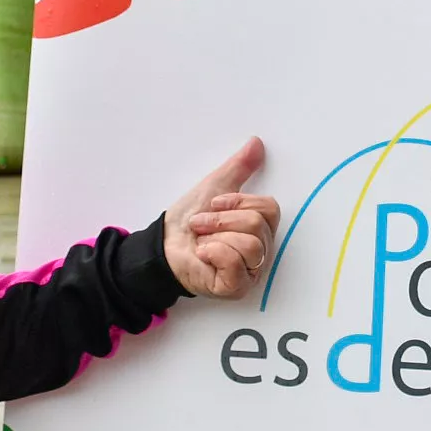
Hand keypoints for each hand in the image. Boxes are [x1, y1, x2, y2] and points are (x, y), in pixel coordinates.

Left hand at [163, 138, 280, 299]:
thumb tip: (256, 143)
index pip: (269, 209)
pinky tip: (204, 255)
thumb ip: (238, 168)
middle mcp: (261, 252)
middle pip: (257, 225)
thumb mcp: (214, 188)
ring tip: (202, 241)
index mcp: (260, 228)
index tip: (215, 204)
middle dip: (221, 220)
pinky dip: (214, 253)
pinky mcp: (237, 287)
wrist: (162, 247)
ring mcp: (251, 272)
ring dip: (216, 237)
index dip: (239, 202)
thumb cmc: (188, 222)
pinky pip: (236, 263)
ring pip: (250, 245)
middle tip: (202, 225)